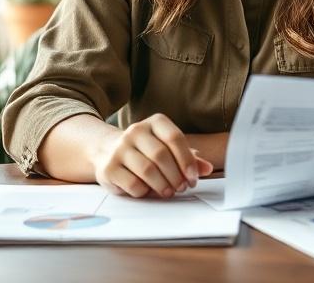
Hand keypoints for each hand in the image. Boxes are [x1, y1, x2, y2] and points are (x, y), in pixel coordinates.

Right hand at [91, 113, 214, 197]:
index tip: (193, 177)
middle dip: (176, 176)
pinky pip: (133, 184)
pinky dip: (145, 191)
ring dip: (163, 186)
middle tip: (182, 187)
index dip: (187, 160)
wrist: (106, 150)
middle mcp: (135, 131)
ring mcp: (120, 148)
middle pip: (161, 155)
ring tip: (169, 191)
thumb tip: (207, 168)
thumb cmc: (144, 151)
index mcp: (154, 122)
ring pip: (148, 170)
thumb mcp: (166, 148)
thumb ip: (187, 157)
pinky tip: (149, 190)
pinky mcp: (109, 167)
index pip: (174, 137)